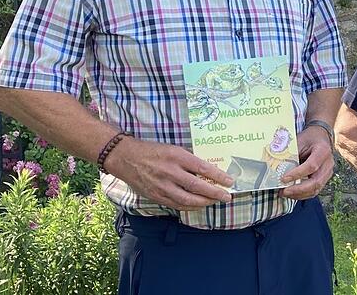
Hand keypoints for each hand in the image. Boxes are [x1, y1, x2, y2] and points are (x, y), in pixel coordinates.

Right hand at [105, 137, 233, 210]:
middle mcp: (170, 172)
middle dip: (215, 193)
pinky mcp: (156, 196)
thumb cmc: (153, 151)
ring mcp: (162, 186)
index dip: (218, 177)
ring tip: (214, 201)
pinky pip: (176, 205)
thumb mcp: (174, 150)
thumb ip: (190, 161)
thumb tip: (209, 172)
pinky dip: (190, 206)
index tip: (229, 181)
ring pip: (187, 200)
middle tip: (227, 196)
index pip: (203, 168)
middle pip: (197, 187)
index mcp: (177, 157)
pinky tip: (198, 205)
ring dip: (204, 202)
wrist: (126, 158)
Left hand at [279, 125, 334, 199]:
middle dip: (298, 189)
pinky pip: (314, 190)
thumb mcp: (299, 141)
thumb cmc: (309, 138)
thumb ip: (291, 154)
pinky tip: (291, 193)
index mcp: (323, 151)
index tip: (283, 178)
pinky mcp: (324, 179)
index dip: (297, 174)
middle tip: (283, 191)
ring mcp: (328, 173)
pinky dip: (302, 194)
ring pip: (315, 189)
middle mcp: (328, 164)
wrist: (321, 137)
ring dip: (299, 194)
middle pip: (316, 182)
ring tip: (284, 193)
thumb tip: (277, 168)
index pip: (311, 166)